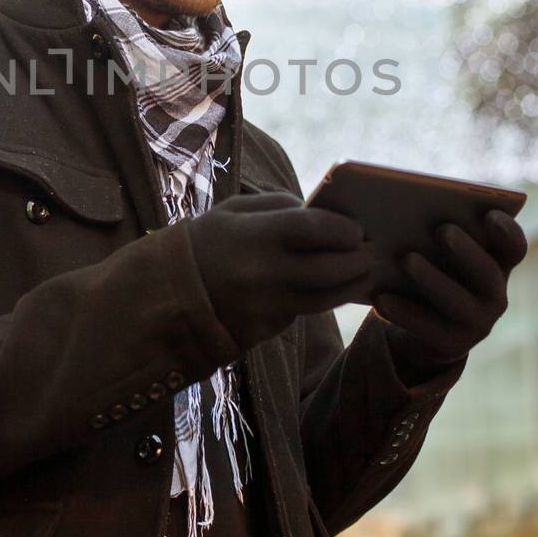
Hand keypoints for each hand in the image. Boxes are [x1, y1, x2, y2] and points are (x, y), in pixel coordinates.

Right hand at [185, 192, 375, 350]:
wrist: (163, 295)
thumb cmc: (204, 242)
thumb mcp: (232, 211)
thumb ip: (277, 205)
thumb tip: (320, 212)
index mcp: (255, 236)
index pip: (316, 229)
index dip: (344, 229)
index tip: (358, 230)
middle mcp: (264, 274)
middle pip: (330, 270)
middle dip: (358, 261)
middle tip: (374, 252)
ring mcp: (265, 307)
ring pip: (325, 300)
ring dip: (351, 286)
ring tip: (366, 274)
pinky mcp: (264, 331)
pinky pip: (303, 314)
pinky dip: (322, 301)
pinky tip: (335, 290)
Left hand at [372, 209, 528, 369]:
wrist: (418, 326)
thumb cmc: (431, 270)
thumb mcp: (439, 252)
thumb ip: (438, 231)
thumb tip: (409, 208)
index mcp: (497, 265)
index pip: (514, 247)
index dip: (507, 231)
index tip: (490, 214)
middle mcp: (494, 295)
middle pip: (487, 272)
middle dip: (466, 251)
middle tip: (442, 230)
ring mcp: (477, 324)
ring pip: (457, 301)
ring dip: (432, 279)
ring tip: (406, 259)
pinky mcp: (452, 345)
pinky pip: (427, 328)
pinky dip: (403, 312)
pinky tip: (381, 300)